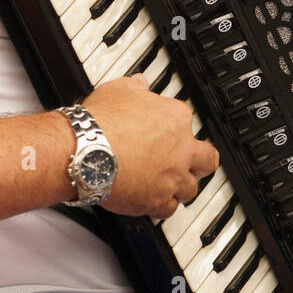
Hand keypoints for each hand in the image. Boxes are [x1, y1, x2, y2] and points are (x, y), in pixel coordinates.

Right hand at [80, 74, 218, 219]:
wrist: (86, 152)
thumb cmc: (100, 122)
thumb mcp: (118, 89)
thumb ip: (135, 86)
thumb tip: (140, 82)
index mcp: (175, 118)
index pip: (187, 123)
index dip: (176, 129)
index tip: (165, 132)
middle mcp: (181, 149)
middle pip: (207, 160)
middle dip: (200, 163)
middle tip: (186, 164)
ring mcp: (172, 176)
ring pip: (191, 188)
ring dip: (180, 187)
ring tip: (166, 185)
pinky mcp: (158, 200)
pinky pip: (170, 209)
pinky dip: (162, 206)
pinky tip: (152, 201)